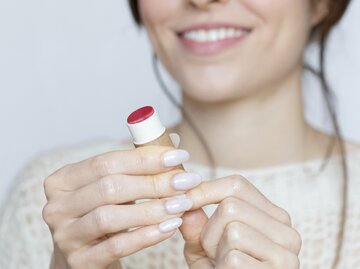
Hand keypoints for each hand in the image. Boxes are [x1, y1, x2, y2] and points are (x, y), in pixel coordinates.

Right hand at [42, 134, 201, 268]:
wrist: (87, 255)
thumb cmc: (104, 212)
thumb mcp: (116, 186)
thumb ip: (139, 164)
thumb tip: (172, 141)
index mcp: (63, 180)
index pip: (105, 162)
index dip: (145, 158)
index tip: (179, 155)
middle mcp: (57, 206)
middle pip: (109, 187)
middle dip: (154, 183)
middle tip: (186, 181)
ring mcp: (65, 236)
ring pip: (110, 217)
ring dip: (152, 209)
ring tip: (182, 204)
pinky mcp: (79, 261)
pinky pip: (116, 247)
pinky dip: (146, 235)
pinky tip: (170, 227)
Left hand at [179, 174, 301, 268]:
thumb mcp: (204, 247)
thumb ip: (195, 222)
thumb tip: (183, 196)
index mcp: (271, 217)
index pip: (237, 184)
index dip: (205, 189)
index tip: (183, 200)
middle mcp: (286, 230)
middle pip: (231, 204)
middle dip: (209, 229)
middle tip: (213, 251)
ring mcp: (287, 251)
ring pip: (232, 225)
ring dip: (215, 248)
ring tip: (223, 263)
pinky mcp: (281, 268)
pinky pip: (234, 255)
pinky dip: (222, 266)